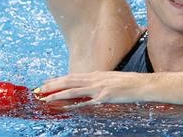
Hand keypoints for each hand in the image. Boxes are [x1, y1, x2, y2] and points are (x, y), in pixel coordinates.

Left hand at [34, 71, 149, 106]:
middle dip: (53, 84)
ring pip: (74, 89)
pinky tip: (65, 107)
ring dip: (58, 93)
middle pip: (70, 80)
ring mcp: (99, 88)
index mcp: (97, 75)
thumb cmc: (130, 84)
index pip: (73, 76)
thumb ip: (99, 83)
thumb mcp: (112, 80)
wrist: (143, 85)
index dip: (59, 79)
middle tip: (39, 88)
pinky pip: (86, 102)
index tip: (47, 82)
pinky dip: (74, 104)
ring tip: (45, 96)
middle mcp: (95, 79)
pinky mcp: (104, 97)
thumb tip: (90, 88)